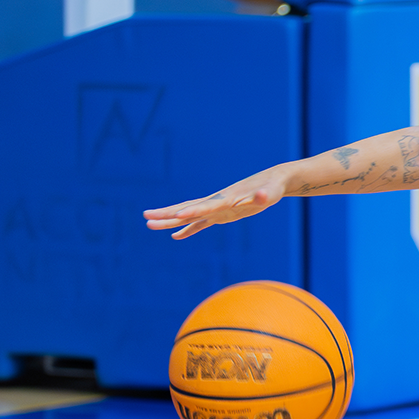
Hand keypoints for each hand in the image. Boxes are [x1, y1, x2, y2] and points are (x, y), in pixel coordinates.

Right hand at [143, 166, 291, 238]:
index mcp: (226, 199)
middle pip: (188, 209)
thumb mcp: (270, 193)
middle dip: (168, 214)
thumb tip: (262, 196)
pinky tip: (176, 236)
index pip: (205, 206)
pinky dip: (189, 229)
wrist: (272, 182)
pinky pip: (201, 223)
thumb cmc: (272, 187)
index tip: (176, 216)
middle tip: (146, 217)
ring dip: (171, 221)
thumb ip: (264, 195)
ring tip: (149, 224)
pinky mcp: (222, 214)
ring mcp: (217, 208)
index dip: (192, 212)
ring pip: (189, 215)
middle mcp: (216, 202)